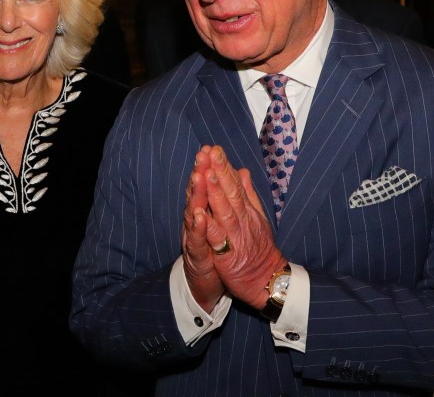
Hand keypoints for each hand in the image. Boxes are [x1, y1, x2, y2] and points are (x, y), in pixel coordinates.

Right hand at [182, 153, 224, 311]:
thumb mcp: (226, 222)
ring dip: (195, 195)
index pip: (207, 185)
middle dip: (200, 173)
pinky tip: (198, 215)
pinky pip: (196, 240)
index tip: (212, 148)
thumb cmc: (221, 251)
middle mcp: (197, 221)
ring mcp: (194, 237)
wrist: (211, 284)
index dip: (209, 167)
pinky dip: (197, 228)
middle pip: (197, 194)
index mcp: (207, 211)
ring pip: (193, 213)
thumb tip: (240, 172)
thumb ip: (230, 196)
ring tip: (198, 177)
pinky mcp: (195, 256)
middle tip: (202, 154)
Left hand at [198, 145, 286, 309]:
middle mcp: (242, 220)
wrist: (267, 280)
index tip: (215, 148)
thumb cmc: (259, 249)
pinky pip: (218, 239)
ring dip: (216, 192)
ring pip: (224, 211)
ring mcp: (236, 236)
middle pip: (231, 193)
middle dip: (220, 171)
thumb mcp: (257, 218)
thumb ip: (248, 194)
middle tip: (210, 152)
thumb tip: (242, 171)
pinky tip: (201, 213)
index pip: (235, 184)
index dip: (225, 166)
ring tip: (207, 173)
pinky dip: (209, 226)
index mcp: (247, 211)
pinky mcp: (228, 255)